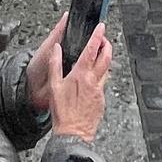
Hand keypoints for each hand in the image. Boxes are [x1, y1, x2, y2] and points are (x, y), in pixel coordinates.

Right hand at [48, 21, 110, 140]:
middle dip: (107, 45)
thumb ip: (55, 64)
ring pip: (106, 70)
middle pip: (106, 57)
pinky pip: (103, 83)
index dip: (97, 35)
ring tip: (98, 55)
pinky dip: (100, 76)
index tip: (100, 27)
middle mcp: (94, 81)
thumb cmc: (62, 113)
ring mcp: (100, 90)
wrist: (73, 134)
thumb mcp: (54, 86)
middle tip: (103, 39)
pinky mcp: (102, 100)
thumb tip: (56, 48)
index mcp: (81, 74)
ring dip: (104, 59)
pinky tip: (92, 78)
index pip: (93, 49)